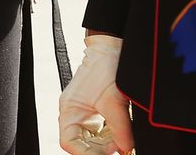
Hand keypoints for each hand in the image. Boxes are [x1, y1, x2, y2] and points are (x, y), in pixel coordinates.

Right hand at [59, 34, 132, 154]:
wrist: (111, 50)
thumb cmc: (104, 68)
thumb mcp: (113, 101)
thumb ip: (120, 129)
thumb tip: (126, 149)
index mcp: (69, 109)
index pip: (69, 142)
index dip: (86, 154)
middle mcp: (75, 114)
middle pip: (83, 145)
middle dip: (101, 150)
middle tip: (120, 149)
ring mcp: (86, 114)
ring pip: (95, 142)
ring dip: (110, 144)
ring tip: (124, 140)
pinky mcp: (97, 113)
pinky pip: (103, 134)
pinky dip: (114, 137)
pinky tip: (123, 134)